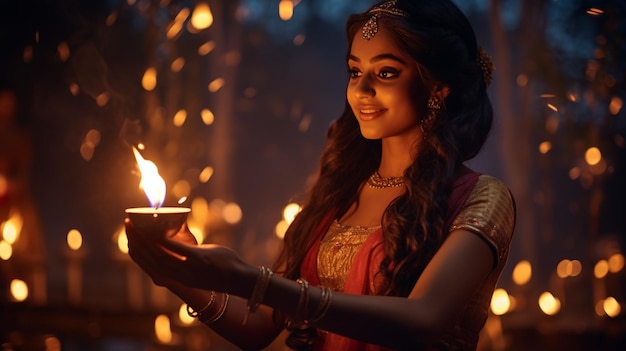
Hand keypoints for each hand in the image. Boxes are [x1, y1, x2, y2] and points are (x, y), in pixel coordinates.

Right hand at [125, 219, 250, 295]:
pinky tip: (152, 230)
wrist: (240, 279)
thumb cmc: (221, 269)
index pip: (150, 266)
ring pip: (157, 254)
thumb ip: (187, 255)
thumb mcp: (199, 263)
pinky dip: (160, 239)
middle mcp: (178, 275)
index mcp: (177, 278)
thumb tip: (181, 237)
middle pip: (149, 258)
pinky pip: (174, 249)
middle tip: (127, 226)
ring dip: (142, 239)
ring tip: (134, 225)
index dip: (136, 254)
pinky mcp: (198, 259)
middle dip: (135, 242)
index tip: (128, 241)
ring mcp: (187, 268)